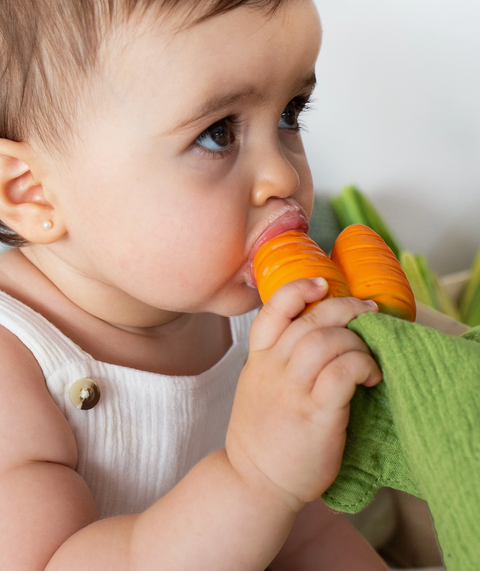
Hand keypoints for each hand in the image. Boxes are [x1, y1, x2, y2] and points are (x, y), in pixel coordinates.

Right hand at [226, 278, 381, 511]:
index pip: (273, 310)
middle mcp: (272, 369)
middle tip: (368, 312)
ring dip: (357, 340)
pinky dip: (363, 365)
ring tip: (369, 356)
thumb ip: (277, 359)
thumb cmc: (263, 435)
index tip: (322, 284)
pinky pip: (342, 372)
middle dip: (346, 307)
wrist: (254, 483)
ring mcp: (292, 391)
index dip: (299, 289)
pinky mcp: (315, 415)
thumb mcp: (257, 387)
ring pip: (327, 341)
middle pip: (311, 319)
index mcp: (258, 359)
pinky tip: (372, 376)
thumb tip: (317, 334)